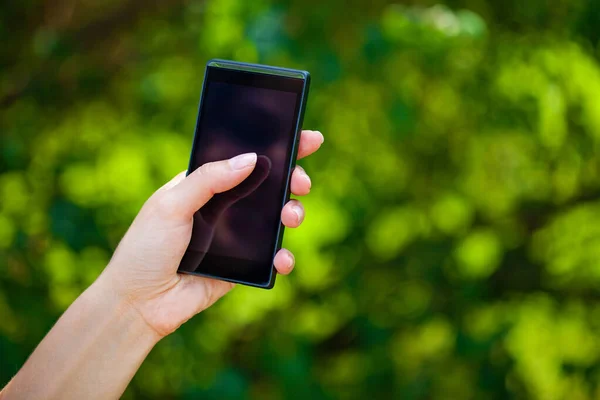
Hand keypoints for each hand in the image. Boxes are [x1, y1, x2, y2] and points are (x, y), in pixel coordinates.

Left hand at [101, 130, 323, 337]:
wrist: (139, 304)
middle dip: (292, 179)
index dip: (275, 147)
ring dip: (292, 213)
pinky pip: (271, 256)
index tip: (306, 138)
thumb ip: (209, 180)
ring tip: (290, 218)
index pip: (243, 158)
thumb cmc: (145, 249)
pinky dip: (283, 256)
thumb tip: (251, 158)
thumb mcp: (171, 205)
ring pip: (275, 218)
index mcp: (203, 184)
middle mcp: (222, 207)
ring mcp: (235, 236)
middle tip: (301, 182)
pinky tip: (281, 259)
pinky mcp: (243, 264)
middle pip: (268, 185)